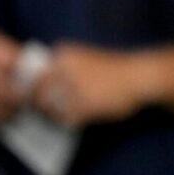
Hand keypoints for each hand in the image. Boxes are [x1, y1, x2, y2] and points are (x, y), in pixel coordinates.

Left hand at [31, 43, 161, 126]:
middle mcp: (64, 69)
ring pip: (50, 107)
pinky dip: (71, 120)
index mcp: (64, 54)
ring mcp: (73, 88)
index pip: (35, 73)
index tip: (36, 94)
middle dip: (40, 102)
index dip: (33, 86)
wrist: (140, 76)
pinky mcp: (83, 106)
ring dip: (54, 113)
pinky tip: (81, 115)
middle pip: (38, 92)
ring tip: (65, 112)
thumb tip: (40, 87)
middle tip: (45, 108)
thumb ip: (64, 69)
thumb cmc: (114, 69)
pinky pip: (67, 118)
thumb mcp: (86, 59)